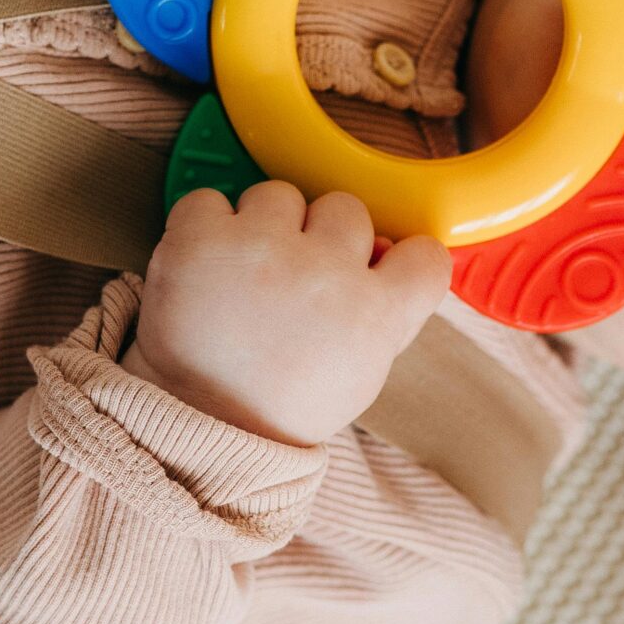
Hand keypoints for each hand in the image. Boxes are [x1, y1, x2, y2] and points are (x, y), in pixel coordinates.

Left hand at [119, 182, 452, 446]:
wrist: (197, 429)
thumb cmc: (276, 404)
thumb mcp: (356, 374)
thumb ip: (381, 313)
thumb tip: (382, 251)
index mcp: (375, 314)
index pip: (426, 255)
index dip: (400, 257)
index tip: (375, 265)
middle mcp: (327, 272)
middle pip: (345, 208)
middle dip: (319, 236)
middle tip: (290, 279)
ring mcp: (264, 248)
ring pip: (279, 194)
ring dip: (261, 224)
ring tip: (241, 276)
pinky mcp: (203, 239)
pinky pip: (209, 199)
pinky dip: (202, 225)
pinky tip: (204, 266)